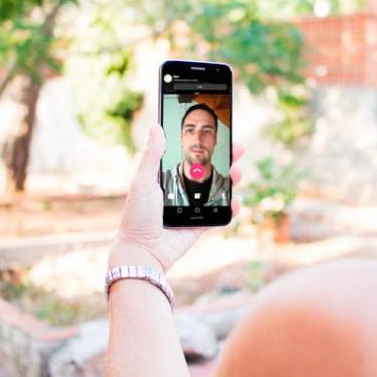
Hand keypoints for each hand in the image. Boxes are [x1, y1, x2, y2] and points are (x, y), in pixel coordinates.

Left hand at [111, 123, 244, 272]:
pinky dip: (232, 208)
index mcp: (168, 177)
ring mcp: (193, 208)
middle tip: (239, 147)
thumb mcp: (143, 181)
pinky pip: (220, 215)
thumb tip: (156, 125)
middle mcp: (182, 191)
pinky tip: (237, 200)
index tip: (221, 133)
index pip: (191, 156)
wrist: (142, 251)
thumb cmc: (137, 215)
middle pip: (210, 171)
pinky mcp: (200, 225)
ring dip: (232, 180)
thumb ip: (152, 155)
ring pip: (219, 191)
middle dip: (227, 159)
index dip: (207, 146)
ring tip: (238, 172)